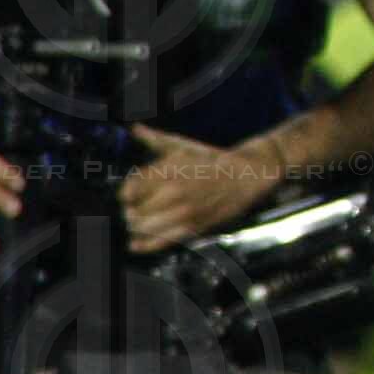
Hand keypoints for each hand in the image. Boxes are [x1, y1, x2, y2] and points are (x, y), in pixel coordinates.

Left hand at [120, 125, 283, 253]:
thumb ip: (154, 139)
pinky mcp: (195, 227)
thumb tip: (135, 128)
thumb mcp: (182, 145)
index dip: (126, 195)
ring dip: (137, 227)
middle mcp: (173, 191)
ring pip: (144, 228)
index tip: (128, 195)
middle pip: (132, 212)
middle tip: (132, 211)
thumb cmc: (212, 159)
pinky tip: (136, 244)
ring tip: (139, 224)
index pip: (129, 190)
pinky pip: (162, 241)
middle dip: (129, 213)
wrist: (247, 174)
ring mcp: (184, 211)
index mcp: (167, 169)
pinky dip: (144, 245)